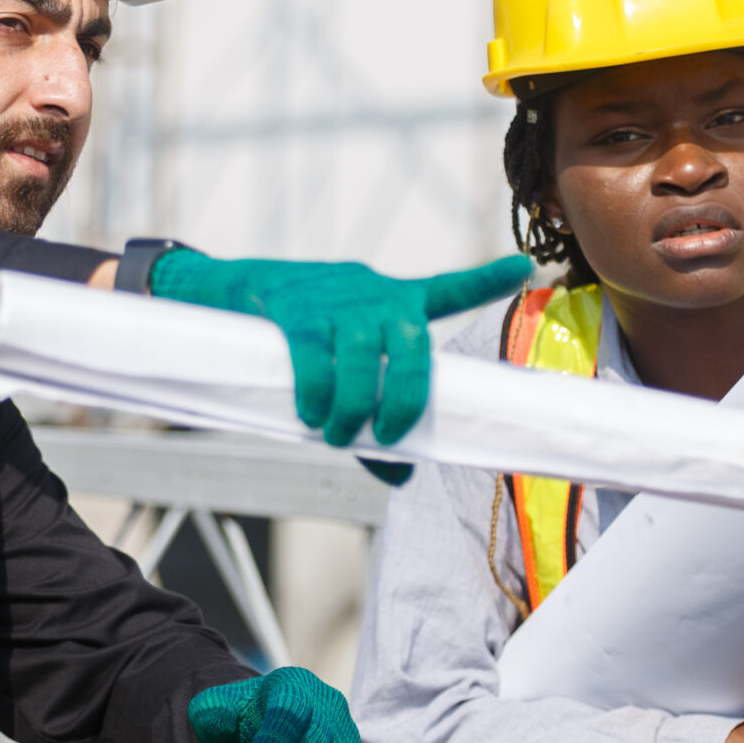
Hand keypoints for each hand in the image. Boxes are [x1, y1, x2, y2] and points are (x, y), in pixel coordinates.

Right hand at [148, 250, 532, 449]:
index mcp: (391, 303)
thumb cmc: (290, 338)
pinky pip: (315, 355)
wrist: (221, 292)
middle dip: (406, 399)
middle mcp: (372, 296)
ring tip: (334, 434)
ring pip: (364, 358)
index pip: (445, 290)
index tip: (522, 268)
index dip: (484, 280)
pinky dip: (316, 391)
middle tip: (387, 437)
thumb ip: (370, 417)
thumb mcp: (336, 367)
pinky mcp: (294, 307)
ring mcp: (335, 300)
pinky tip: (308, 413)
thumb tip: (402, 474)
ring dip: (354, 407)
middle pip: (413, 347)